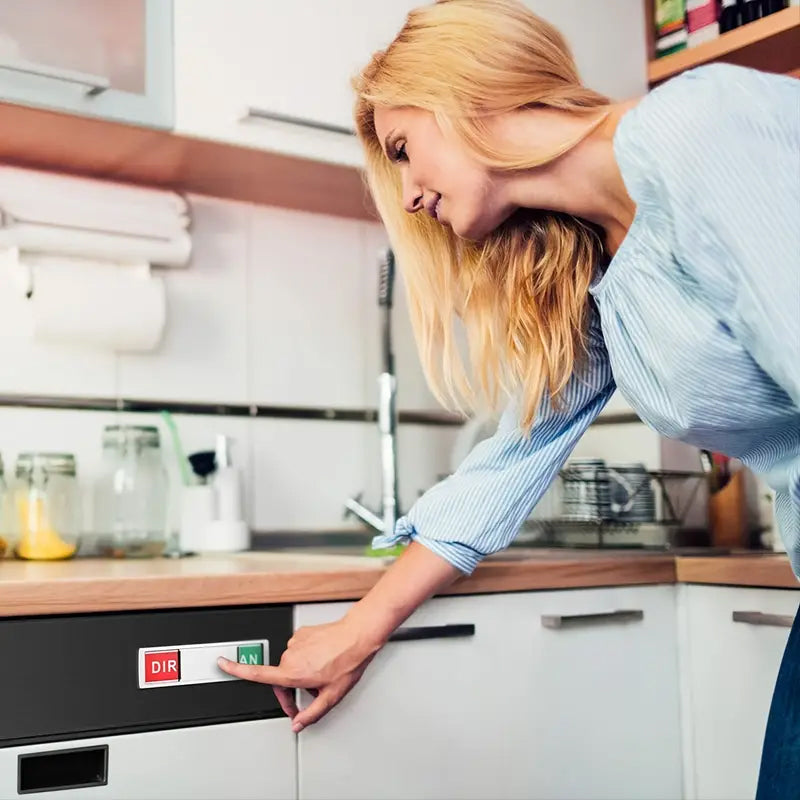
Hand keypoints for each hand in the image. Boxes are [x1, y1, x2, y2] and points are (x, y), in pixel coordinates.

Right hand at [217, 616, 380, 732]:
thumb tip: (298, 724)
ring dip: (298, 674)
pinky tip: (320, 661)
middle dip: (288, 691)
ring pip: (289, 664)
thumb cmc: (347, 662)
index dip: (236, 670)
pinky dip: (305, 659)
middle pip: (278, 677)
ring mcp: (296, 642)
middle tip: (303, 702)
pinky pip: (298, 650)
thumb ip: (311, 713)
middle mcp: (291, 656)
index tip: (221, 664)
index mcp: (293, 672)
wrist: (358, 635)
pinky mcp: (302, 633)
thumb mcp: (332, 696)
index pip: (257, 674)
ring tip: (319, 676)